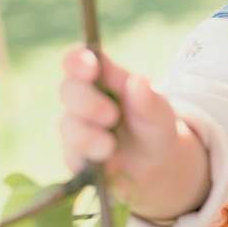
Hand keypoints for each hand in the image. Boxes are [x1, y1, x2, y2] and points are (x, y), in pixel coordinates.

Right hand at [57, 46, 210, 219]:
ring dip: (88, 137)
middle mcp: (82, 100)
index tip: (90, 67)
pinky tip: (110, 166)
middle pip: (67, 90)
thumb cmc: (154, 127)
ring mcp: (75, 128)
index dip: (77, 60)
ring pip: (68, 126)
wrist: (157, 163)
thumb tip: (140, 80)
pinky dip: (90, 161)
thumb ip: (150, 99)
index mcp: (102, 77)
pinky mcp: (75, 157)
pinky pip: (72, 158)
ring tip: (110, 148)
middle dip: (87, 102)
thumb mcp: (160, 113)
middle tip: (111, 116)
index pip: (77, 60)